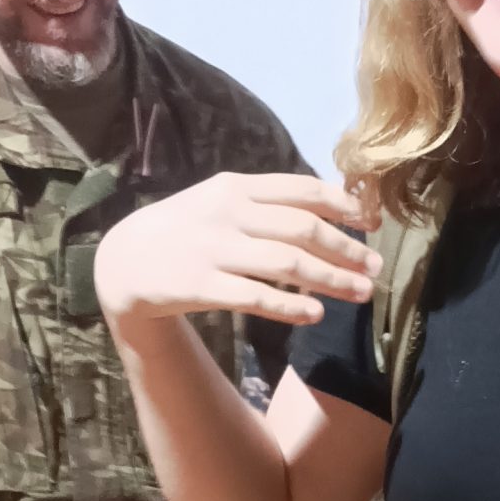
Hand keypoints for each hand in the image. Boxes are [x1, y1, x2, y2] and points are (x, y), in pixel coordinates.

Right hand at [96, 171, 382, 333]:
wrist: (123, 261)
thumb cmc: (185, 230)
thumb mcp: (220, 201)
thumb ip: (267, 203)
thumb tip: (332, 208)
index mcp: (236, 186)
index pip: (300, 189)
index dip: (343, 206)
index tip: (371, 223)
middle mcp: (227, 213)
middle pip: (302, 228)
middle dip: (346, 249)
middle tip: (376, 268)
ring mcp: (213, 249)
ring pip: (287, 263)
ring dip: (332, 279)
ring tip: (361, 293)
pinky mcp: (200, 285)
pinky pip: (255, 296)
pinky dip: (290, 306)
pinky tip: (316, 314)